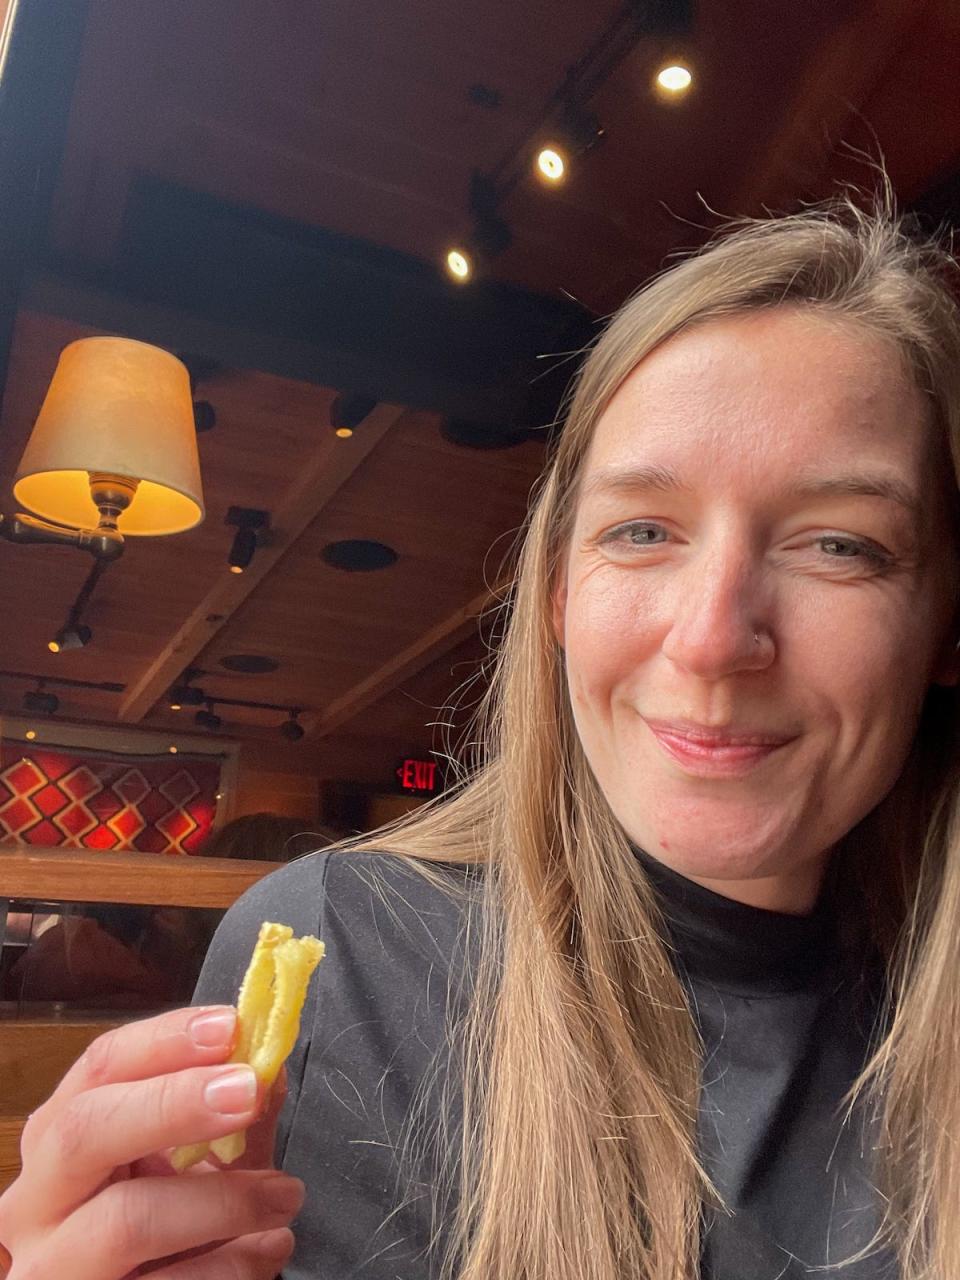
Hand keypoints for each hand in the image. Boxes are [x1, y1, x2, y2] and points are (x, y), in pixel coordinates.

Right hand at [0, 1006, 302, 1277]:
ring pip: (127, 1220)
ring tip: (285, 1195)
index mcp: (60, 1146)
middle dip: (173, 1103)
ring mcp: (54, 1272)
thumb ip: (229, 1118)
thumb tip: (271, 1066)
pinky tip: (268, 1248)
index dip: (165, 1040)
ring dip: (226, 1199)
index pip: (98, 1069)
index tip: (231, 1027)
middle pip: (84, 1132)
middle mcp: (38, 1205)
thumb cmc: (165, 1238)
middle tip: (248, 1093)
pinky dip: (232, 1265)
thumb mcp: (193, 1168)